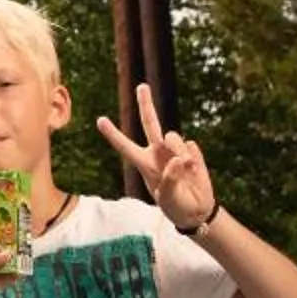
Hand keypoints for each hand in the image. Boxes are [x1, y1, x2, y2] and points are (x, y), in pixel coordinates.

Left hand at [98, 82, 218, 233]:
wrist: (196, 210)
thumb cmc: (176, 206)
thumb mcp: (167, 197)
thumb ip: (170, 178)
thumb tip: (177, 158)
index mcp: (145, 164)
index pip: (126, 147)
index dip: (113, 134)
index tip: (99, 120)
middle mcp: (157, 152)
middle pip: (150, 123)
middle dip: (146, 104)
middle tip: (142, 86)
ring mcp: (175, 150)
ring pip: (172, 136)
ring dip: (176, 150)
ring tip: (184, 168)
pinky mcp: (191, 151)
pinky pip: (190, 147)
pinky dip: (193, 160)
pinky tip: (194, 171)